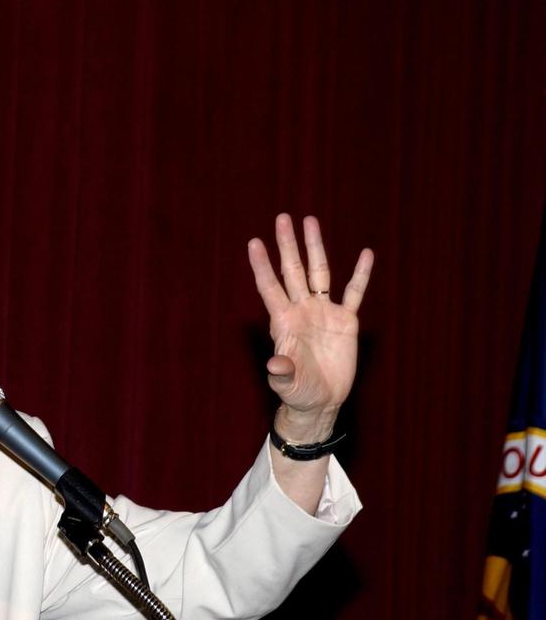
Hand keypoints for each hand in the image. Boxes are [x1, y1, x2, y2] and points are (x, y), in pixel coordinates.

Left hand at [249, 213, 372, 440]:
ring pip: (320, 272)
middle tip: (283, 217)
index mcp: (282, 322)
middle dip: (288, 245)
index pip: (270, 287)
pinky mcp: (345, 321)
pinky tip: (365, 254)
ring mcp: (323, 312)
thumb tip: (274, 364)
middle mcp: (301, 310)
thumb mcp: (287, 384)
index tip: (253, 242)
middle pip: (294, 270)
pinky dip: (360, 274)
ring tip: (311, 221)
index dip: (262, 265)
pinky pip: (354, 292)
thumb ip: (281, 372)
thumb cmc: (297, 392)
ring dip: (316, 248)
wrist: (321, 402)